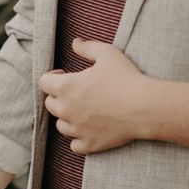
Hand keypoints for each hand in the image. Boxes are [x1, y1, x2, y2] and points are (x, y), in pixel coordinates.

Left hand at [38, 37, 151, 154]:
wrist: (145, 107)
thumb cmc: (125, 78)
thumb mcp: (107, 53)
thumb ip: (87, 47)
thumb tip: (75, 43)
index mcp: (66, 87)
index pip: (44, 82)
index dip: (52, 76)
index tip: (64, 74)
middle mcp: (67, 110)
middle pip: (50, 104)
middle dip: (58, 96)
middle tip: (75, 91)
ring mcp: (77, 129)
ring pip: (61, 125)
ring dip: (67, 117)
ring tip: (81, 109)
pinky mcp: (90, 144)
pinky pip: (74, 145)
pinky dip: (78, 138)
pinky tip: (87, 129)